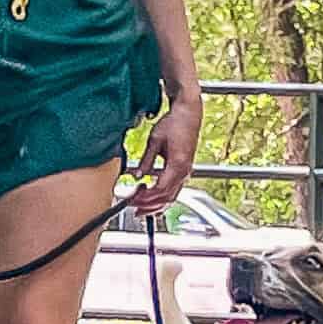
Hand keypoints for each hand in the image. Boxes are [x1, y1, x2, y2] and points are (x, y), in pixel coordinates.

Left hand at [124, 92, 202, 215]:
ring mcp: (186, 172)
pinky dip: (162, 197)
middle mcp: (184, 171)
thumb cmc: (174, 123)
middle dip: (149, 206)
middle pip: (166, 198)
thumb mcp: (155, 140)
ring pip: (172, 197)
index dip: (145, 198)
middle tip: (134, 209)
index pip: (160, 190)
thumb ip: (146, 160)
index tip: (132, 200)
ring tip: (141, 208)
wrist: (189, 114)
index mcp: (177, 164)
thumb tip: (138, 176)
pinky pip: (174, 190)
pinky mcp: (184, 170)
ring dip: (156, 205)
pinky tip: (152, 198)